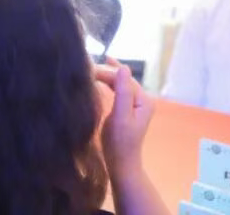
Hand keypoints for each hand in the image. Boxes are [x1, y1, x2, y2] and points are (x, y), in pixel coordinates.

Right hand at [98, 62, 154, 179]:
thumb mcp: (120, 117)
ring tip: (92, 66)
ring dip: (107, 75)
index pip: (123, 79)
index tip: (87, 69)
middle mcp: (143, 99)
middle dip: (106, 71)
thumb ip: (123, 92)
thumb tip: (124, 68)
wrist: (121, 164)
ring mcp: (136, 104)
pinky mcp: (128, 110)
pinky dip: (109, 83)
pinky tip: (100, 78)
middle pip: (122, 79)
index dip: (106, 72)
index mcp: (144, 100)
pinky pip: (118, 90)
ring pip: (120, 83)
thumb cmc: (119, 143)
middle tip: (85, 65)